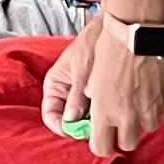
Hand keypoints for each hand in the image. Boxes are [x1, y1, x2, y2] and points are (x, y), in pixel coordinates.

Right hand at [41, 15, 100, 136]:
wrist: (112, 32)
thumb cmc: (91, 44)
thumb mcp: (82, 71)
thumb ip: (76, 96)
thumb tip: (70, 120)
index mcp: (54, 86)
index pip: (51, 115)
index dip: (61, 127)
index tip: (75, 132)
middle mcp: (66, 94)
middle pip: (68, 120)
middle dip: (80, 126)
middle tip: (94, 129)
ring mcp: (81, 95)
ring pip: (83, 118)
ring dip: (93, 122)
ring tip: (105, 118)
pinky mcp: (96, 95)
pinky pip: (96, 111)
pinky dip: (102, 115)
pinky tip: (112, 113)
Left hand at [81, 34, 163, 156]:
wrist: (140, 28)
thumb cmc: (111, 46)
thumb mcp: (92, 76)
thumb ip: (95, 102)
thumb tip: (94, 113)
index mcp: (104, 112)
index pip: (101, 148)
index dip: (102, 143)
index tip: (103, 135)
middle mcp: (128, 117)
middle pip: (128, 143)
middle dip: (125, 134)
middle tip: (123, 118)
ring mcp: (152, 110)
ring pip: (149, 128)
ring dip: (145, 118)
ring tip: (141, 97)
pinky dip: (161, 104)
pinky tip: (155, 88)